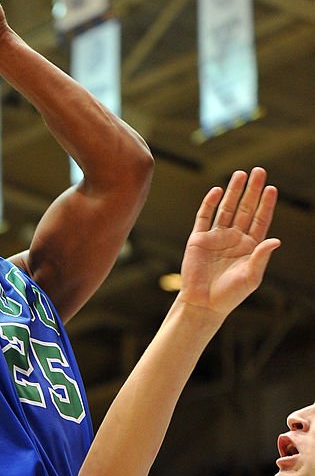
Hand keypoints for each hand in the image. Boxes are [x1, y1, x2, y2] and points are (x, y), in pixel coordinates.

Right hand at [178, 168, 279, 318]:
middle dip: (252, 190)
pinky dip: (210, 203)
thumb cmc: (230, 295)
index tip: (271, 188)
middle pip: (246, 209)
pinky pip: (204, 216)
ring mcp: (216, 237)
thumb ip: (261, 257)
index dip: (266, 204)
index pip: (260, 220)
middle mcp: (234, 238)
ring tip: (240, 174)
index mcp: (250, 247)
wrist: (203, 304)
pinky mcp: (199, 239)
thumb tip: (276, 240)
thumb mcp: (251, 277)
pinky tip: (217, 191)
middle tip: (259, 171)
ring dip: (234, 192)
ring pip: (227, 209)